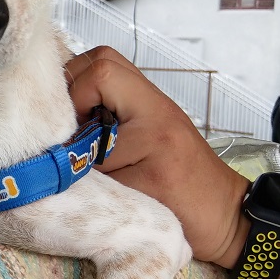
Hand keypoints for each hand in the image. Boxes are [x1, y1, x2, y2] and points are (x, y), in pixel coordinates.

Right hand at [64, 46, 249, 266]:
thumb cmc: (189, 216)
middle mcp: (155, 103)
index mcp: (154, 121)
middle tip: (62, 123)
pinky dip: (90, 99)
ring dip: (79, 90)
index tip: (65, 137)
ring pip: (106, 67)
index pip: (101, 77)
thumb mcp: (133, 200)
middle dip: (70, 86)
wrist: (228, 218)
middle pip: (102, 59)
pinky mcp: (150, 113)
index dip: (71, 100)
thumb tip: (52, 157)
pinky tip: (86, 128)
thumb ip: (91, 172)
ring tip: (71, 125)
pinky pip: (114, 88)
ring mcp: (154, 105)